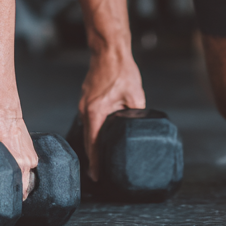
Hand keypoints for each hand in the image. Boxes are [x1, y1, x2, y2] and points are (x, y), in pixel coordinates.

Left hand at [0, 114, 37, 199]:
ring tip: (10, 179)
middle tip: (7, 195)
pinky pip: (30, 166)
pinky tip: (15, 165)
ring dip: (20, 181)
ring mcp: (31, 158)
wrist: (2, 113)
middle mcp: (26, 164)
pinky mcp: (32, 152)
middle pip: (25, 189)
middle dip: (17, 194)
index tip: (7, 203)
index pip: (19, 193)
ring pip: (28, 178)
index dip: (12, 200)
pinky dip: (23, 168)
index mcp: (16, 165)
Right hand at [79, 47, 145, 181]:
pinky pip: (88, 118)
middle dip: (93, 156)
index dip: (95, 161)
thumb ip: (136, 114)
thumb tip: (141, 129)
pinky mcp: (86, 97)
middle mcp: (85, 108)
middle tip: (99, 173)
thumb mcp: (135, 95)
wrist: (109, 50)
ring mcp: (84, 102)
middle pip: (87, 138)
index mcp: (96, 111)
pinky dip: (92, 130)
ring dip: (92, 143)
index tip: (96, 175)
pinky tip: (100, 135)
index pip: (93, 143)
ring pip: (87, 128)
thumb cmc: (121, 70)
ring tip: (100, 158)